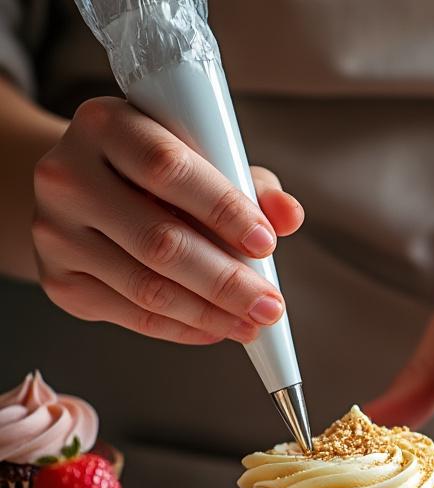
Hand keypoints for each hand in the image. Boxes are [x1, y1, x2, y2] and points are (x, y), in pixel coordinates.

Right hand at [32, 97, 303, 344]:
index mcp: (107, 124)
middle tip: (270, 304)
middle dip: (226, 280)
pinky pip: (130, 314)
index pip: (167, 168)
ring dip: (210, 313)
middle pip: (159, 239)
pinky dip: (182, 328)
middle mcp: (68, 175)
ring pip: (145, 285)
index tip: (267, 244)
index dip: (223, 210)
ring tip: (253, 322)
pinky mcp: (58, 278)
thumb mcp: (208, 159)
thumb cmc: (160, 173)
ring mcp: (55, 231)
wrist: (85, 189)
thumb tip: (288, 216)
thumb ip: (253, 184)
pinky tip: (217, 328)